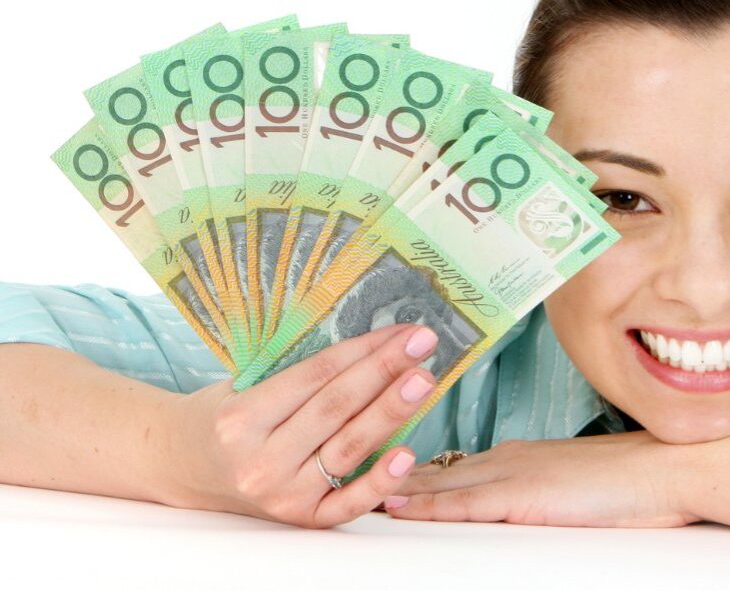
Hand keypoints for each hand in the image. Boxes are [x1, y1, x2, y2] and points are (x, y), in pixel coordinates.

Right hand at [163, 322, 438, 527]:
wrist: (184, 468)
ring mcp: (282, 495)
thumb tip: (371, 344)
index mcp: (243, 417)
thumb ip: (298, 372)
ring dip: (392, 411)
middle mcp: (260, 460)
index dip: (364, 350)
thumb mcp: (246, 384)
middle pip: (336, 407)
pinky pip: (348, 501)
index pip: (317, 375)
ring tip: (425, 380)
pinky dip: (380, 480)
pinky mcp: (302, 518)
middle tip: (424, 344)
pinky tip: (408, 453)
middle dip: (385, 371)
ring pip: (348, 447)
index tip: (402, 330)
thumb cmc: (225, 416)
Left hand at [383, 431, 703, 526]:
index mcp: (522, 455)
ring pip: (441, 480)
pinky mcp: (522, 496)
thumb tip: (530, 499)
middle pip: (440, 467)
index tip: (388, 467)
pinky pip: (464, 502)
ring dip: (399, 485)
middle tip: (352, 467)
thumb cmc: (636, 478)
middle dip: (397, 470)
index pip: (459, 463)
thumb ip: (548, 486)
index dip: (421, 467)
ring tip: (356, 488)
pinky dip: (427, 503)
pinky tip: (399, 506)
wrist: (667, 467)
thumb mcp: (581, 480)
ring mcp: (514, 474)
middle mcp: (509, 458)